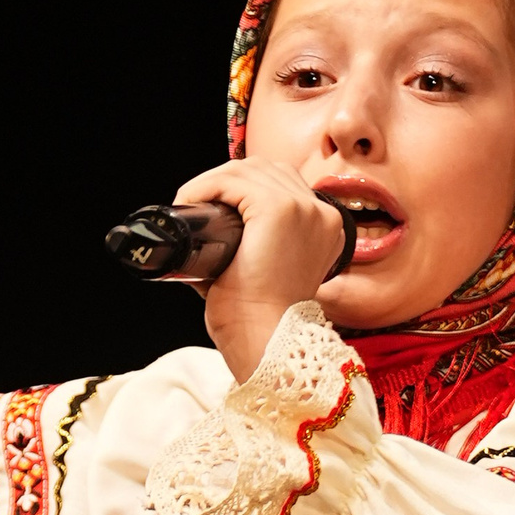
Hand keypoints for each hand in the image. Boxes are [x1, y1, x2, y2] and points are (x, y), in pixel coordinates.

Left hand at [176, 160, 349, 382]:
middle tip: (195, 203)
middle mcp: (321, 215)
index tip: (213, 208)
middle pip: (267, 171)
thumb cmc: (260, 323)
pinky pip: (233, 180)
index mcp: (325, 229)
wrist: (265, 344)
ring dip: (213, 181)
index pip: (282, 185)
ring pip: (249, 170)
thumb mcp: (264, 275)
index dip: (243, 188)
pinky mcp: (279, 210)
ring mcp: (304, 209)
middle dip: (227, 180)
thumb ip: (249, 251)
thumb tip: (205, 239)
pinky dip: (206, 186)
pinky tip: (189, 200)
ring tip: (189, 202)